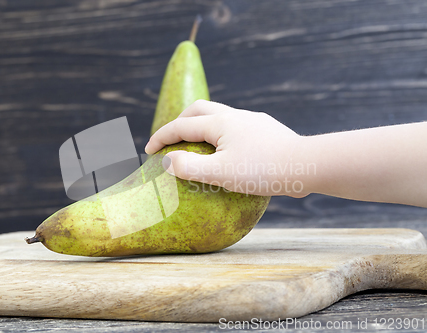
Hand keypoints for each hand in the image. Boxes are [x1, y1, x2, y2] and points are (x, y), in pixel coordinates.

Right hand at [145, 100, 308, 196]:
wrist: (306, 165)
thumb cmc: (263, 170)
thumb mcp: (220, 173)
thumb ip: (189, 167)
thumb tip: (167, 161)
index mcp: (219, 123)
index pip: (181, 126)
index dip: (161, 137)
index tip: (148, 150)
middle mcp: (234, 115)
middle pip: (198, 110)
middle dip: (179, 122)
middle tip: (169, 140)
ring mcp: (251, 121)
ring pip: (218, 115)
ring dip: (200, 126)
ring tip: (195, 144)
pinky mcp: (265, 129)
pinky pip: (234, 126)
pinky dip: (219, 134)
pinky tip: (226, 150)